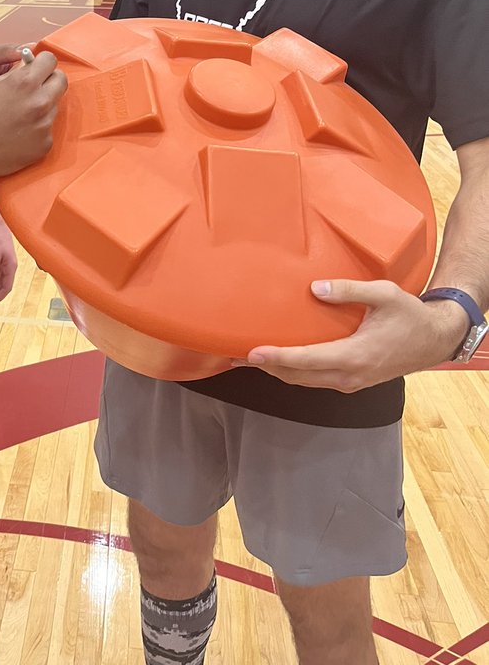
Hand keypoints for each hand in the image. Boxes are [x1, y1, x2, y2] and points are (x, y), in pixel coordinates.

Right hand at [0, 50, 66, 180]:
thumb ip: (16, 75)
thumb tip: (32, 67)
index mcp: (24, 83)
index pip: (50, 61)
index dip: (42, 62)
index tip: (38, 66)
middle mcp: (39, 103)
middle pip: (61, 81)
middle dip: (50, 80)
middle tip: (36, 86)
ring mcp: (44, 126)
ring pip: (54, 106)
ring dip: (42, 106)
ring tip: (18, 115)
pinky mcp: (44, 145)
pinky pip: (47, 129)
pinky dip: (36, 129)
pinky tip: (17, 133)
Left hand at [235, 279, 469, 390]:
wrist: (435, 340)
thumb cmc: (410, 314)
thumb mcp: (383, 294)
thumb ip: (348, 291)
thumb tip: (314, 289)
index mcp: (354, 355)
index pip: (305, 359)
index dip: (276, 357)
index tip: (251, 353)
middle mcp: (348, 375)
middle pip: (298, 376)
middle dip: (267, 367)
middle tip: (236, 355)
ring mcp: (350, 382)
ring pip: (305, 381)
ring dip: (278, 371)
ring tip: (250, 359)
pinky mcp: (353, 381)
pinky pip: (316, 380)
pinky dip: (295, 372)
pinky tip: (281, 361)